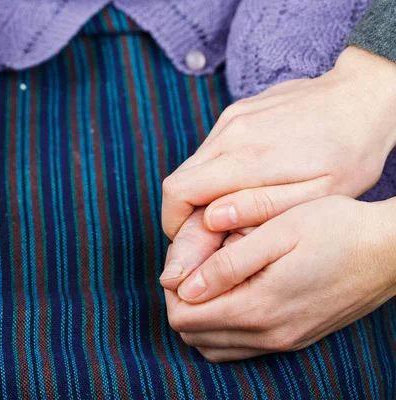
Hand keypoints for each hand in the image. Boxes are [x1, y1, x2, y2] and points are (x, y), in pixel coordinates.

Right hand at [162, 46, 395, 239]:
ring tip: (234, 207)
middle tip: (214, 233)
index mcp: (247, 156)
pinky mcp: (237, 112)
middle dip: (186, 212)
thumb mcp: (317, 194)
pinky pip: (211, 149)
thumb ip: (261, 207)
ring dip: (202, 192)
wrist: (366, 95)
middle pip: (179, 179)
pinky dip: (215, 172)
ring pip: (194, 165)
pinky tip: (245, 181)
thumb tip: (212, 217)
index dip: (174, 222)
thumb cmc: (350, 151)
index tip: (191, 241)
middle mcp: (230, 132)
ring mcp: (231, 117)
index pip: (178, 191)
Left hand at [164, 196, 395, 362]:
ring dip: (202, 316)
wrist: (390, 250)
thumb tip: (184, 287)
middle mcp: (268, 335)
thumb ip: (227, 264)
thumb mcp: (276, 233)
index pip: (184, 317)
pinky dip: (224, 326)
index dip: (173, 289)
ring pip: (216, 346)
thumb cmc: (335, 229)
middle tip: (196, 266)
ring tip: (212, 279)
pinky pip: (241, 346)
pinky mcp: (295, 338)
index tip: (184, 261)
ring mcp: (284, 341)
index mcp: (258, 308)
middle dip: (183, 303)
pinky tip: (234, 294)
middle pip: (195, 335)